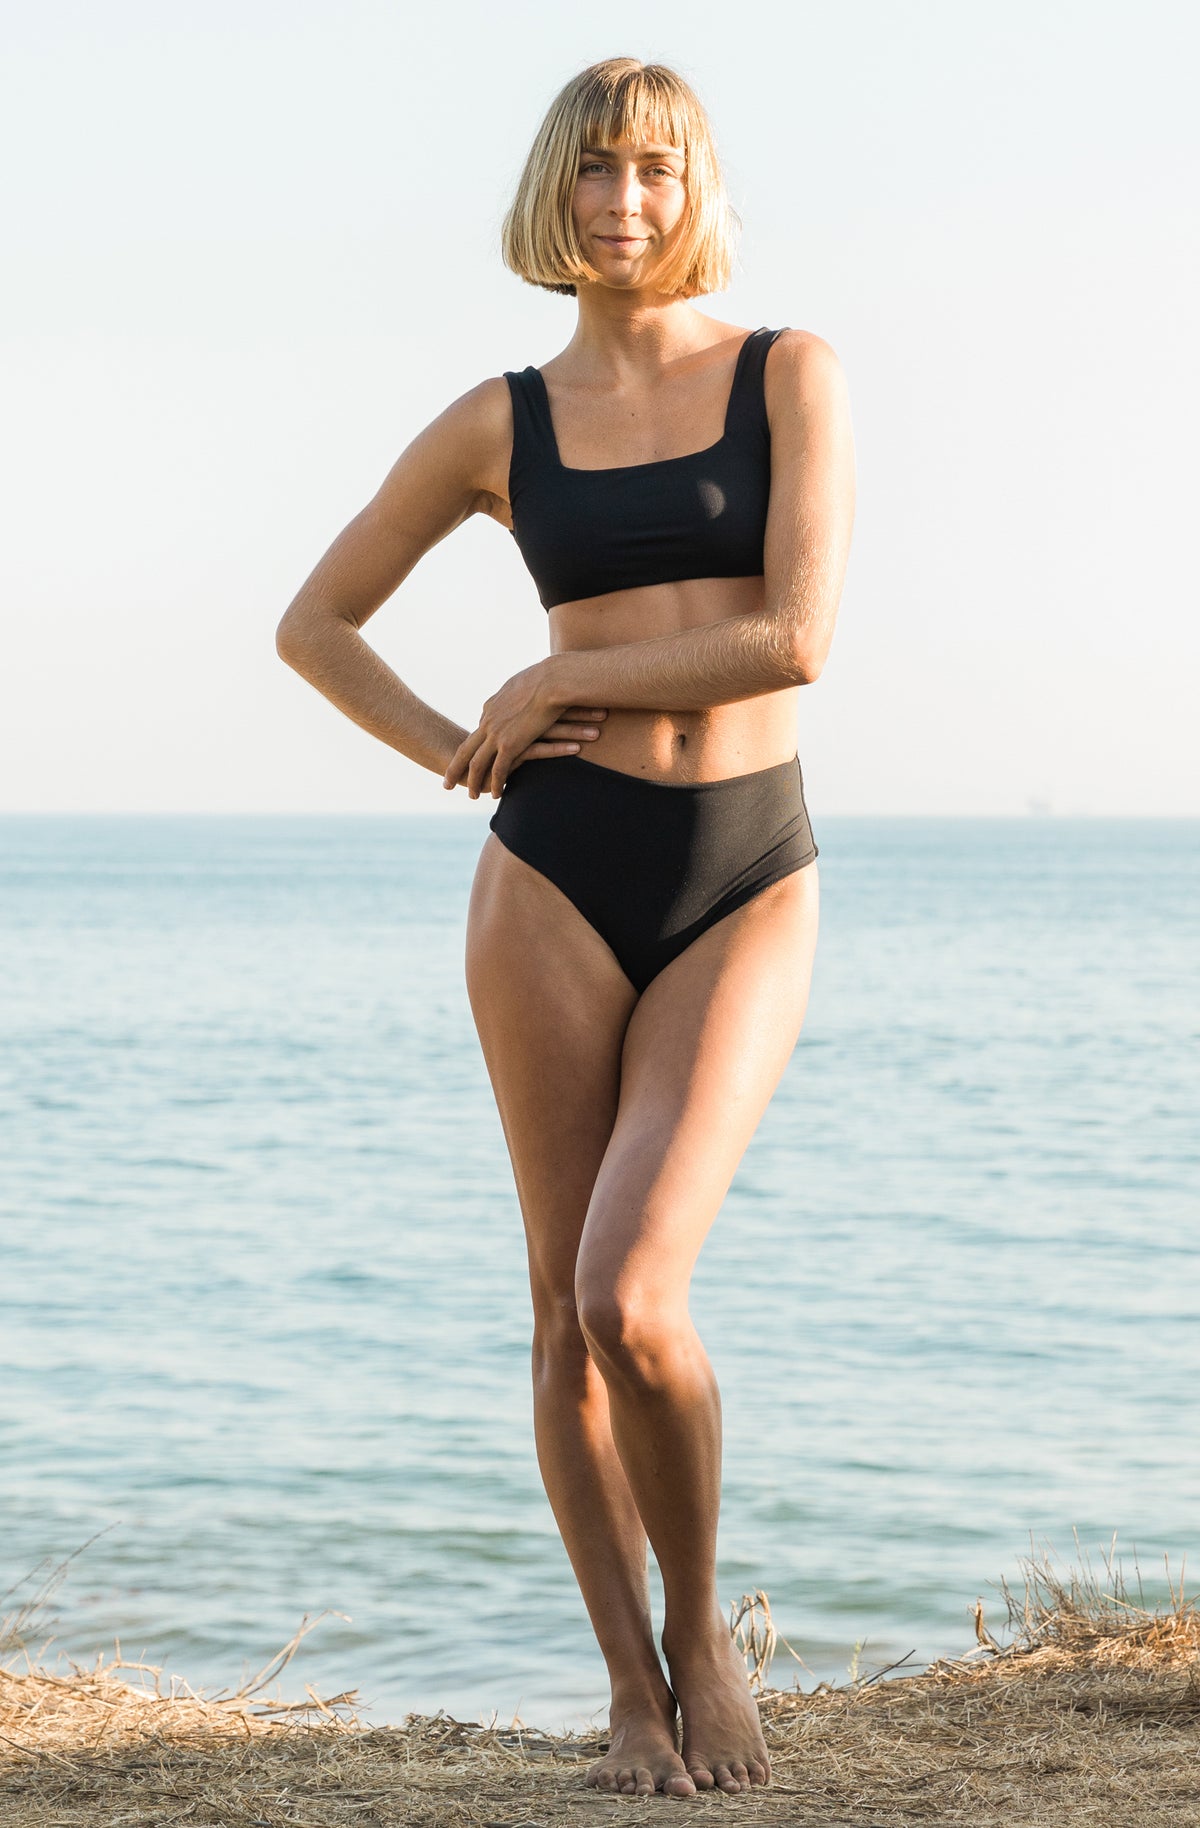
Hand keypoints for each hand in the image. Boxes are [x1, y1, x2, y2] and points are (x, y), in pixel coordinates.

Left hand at [442, 661, 607, 798]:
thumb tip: (522, 692)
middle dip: (455, 767)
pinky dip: (495, 784)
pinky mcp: (510, 745)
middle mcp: (489, 721)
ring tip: (472, 795)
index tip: (471, 757)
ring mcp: (497, 734)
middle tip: (447, 782)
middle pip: (466, 749)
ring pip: (477, 764)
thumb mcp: (526, 683)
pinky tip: (495, 795)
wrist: (553, 681)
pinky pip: (498, 770)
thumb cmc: (548, 678)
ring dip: (473, 781)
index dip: (475, 746)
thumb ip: (518, 693)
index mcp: (492, 707)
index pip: (480, 730)